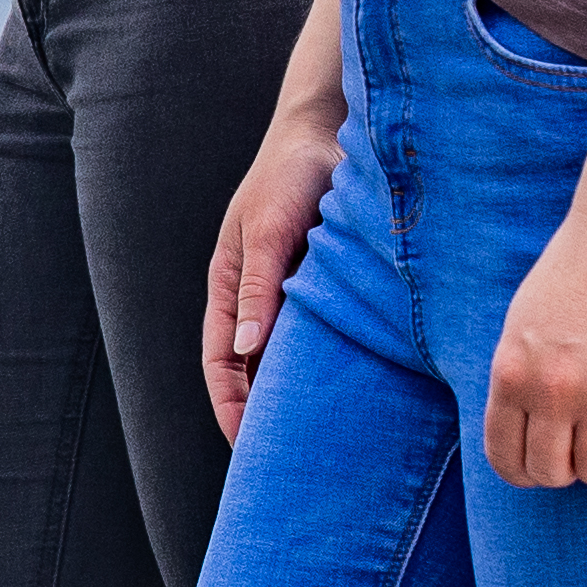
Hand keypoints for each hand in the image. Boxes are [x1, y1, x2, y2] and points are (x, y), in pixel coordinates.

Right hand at [200, 108, 336, 435]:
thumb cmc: (291, 171)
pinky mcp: (333, 283)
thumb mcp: (269, 230)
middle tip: (293, 460)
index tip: (251, 450)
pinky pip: (331, 334)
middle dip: (270, 413)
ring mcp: (297, 292)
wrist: (335, 126)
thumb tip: (245, 352)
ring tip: (331, 436)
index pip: (221, 365)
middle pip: (256, 369)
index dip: (231, 409)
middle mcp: (261, 296)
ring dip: (306, 390)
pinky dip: (340, 361)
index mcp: (231, 287)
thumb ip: (258, 289)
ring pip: (295, 355)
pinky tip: (365, 385)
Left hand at [481, 199, 586, 489]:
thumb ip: (520, 378)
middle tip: (584, 444)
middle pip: (551, 473)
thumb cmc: (576, 273)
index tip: (544, 464)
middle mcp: (550, 391)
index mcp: (511, 374)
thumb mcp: (523, 325)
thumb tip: (527, 431)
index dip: (524, 472)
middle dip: (567, 469)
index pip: (505, 458)